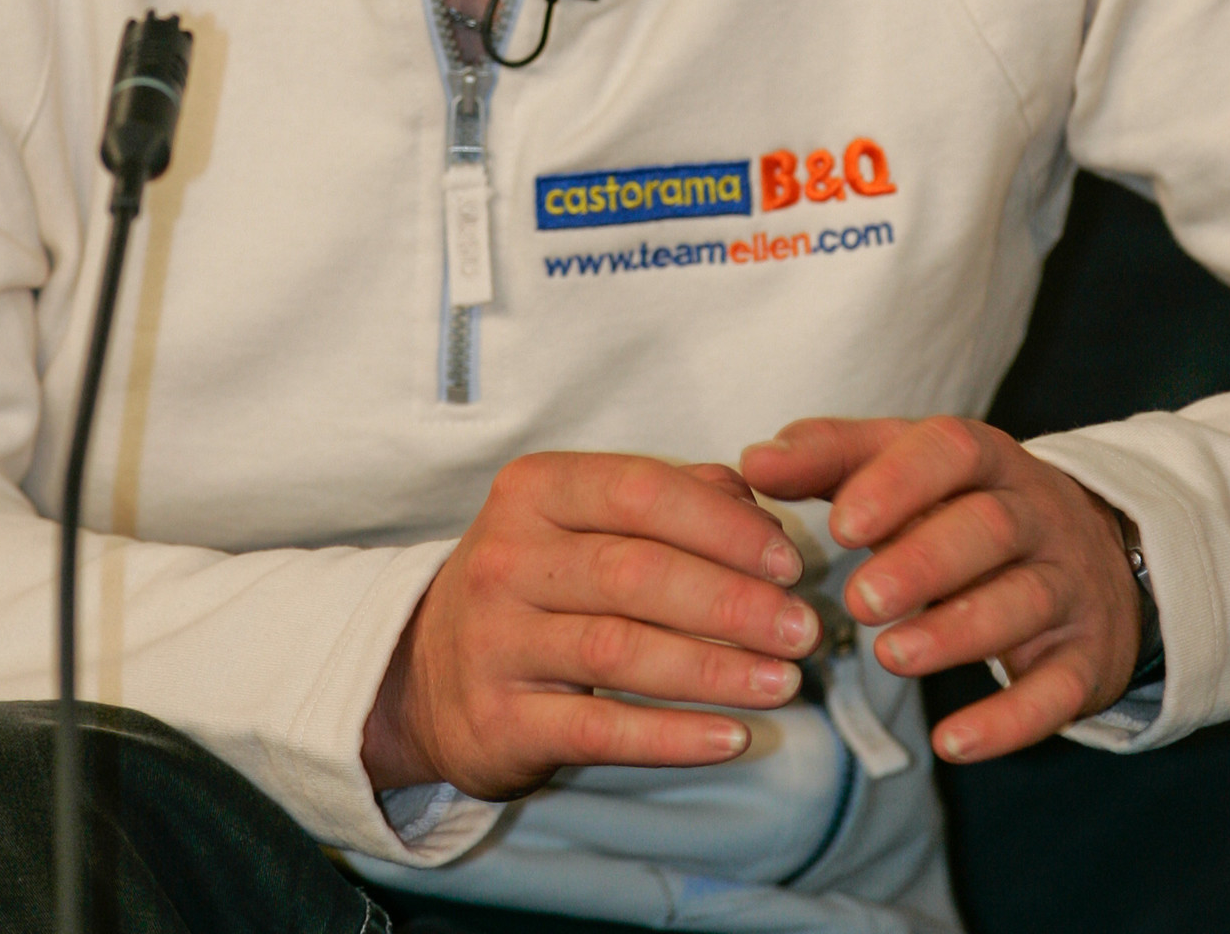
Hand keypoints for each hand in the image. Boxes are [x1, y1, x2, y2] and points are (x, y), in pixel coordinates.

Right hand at [361, 450, 822, 798]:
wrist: (425, 675)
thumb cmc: (534, 585)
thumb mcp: (580, 521)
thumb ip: (668, 499)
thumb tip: (755, 499)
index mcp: (533, 491)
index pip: (639, 491)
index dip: (721, 525)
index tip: (789, 561)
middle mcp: (506, 558)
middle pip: (635, 572)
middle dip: (733, 602)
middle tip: (804, 630)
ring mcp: (495, 641)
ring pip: (619, 649)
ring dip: (714, 668)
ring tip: (786, 682)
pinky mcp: (499, 720)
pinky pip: (598, 730)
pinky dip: (672, 737)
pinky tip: (734, 737)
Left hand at [740, 417, 1143, 763]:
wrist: (1094, 553)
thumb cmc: (960, 504)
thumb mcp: (904, 465)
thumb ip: (829, 458)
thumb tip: (753, 462)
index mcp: (986, 457)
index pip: (949, 452)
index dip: (898, 485)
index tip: (841, 523)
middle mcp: (1037, 513)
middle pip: (990, 528)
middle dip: (925, 563)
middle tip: (860, 600)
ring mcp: (1069, 584)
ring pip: (1025, 602)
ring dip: (956, 634)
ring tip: (890, 657)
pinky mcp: (1088, 656)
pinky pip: (1059, 690)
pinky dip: (1008, 721)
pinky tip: (951, 743)